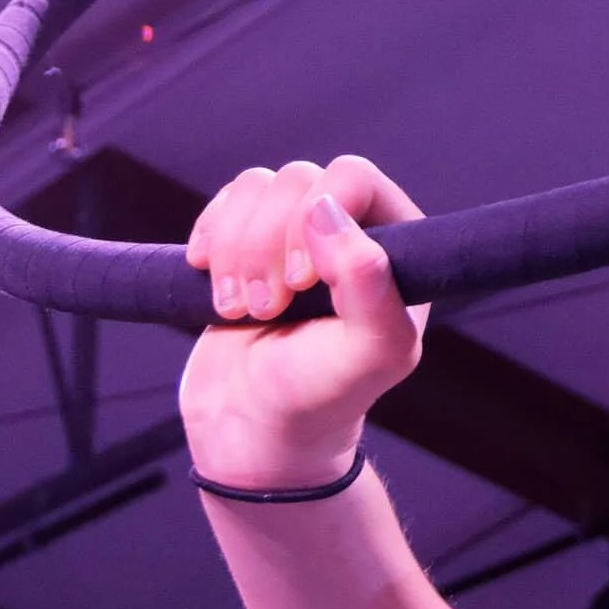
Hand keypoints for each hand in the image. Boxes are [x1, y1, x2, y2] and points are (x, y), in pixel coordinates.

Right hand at [179, 157, 425, 491]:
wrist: (254, 430)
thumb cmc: (320, 398)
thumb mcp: (367, 355)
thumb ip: (368, 284)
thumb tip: (326, 209)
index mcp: (397, 245)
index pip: (354, 178)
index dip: (315, 215)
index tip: (300, 282)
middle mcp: (351, 230)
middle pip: (297, 180)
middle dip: (267, 243)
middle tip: (268, 310)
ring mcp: (297, 233)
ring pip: (256, 187)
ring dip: (236, 250)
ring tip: (240, 310)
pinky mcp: (250, 241)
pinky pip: (226, 202)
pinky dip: (210, 238)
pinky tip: (210, 280)